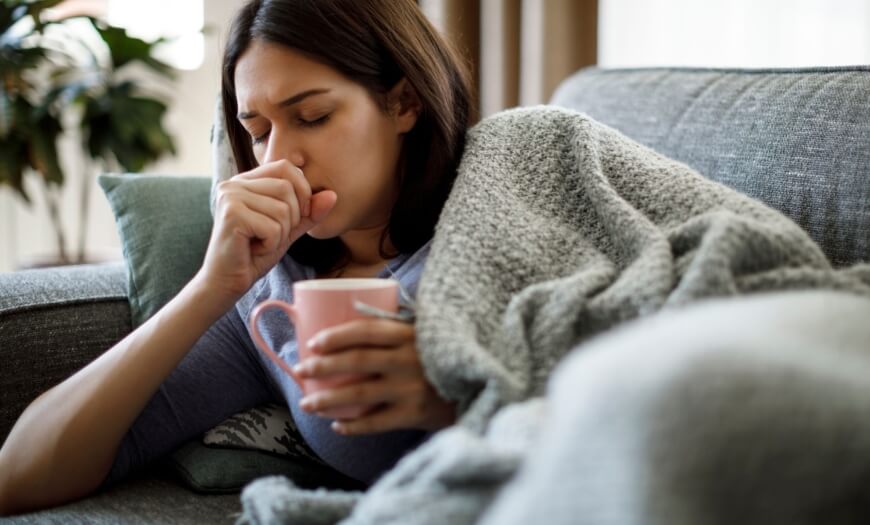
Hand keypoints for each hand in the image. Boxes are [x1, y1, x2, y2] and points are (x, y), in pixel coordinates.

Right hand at [198, 160, 336, 299]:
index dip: (302, 191)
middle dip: (291, 219)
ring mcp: (231, 196)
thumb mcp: (288, 229)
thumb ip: (309, 213)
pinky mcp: (231, 214)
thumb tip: (333, 195)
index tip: (297, 216)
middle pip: (287, 188)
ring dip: (280, 235)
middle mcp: (235, 183)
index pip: (286, 168)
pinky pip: (272, 227)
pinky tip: (254, 249)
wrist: (226, 282)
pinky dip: (271, 244)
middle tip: (270, 236)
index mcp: (247, 181)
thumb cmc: (254, 254)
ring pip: (282, 209)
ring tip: (260, 243)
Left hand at [292, 318, 455, 434]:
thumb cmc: (444, 356)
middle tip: (300, 370)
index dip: (336, 336)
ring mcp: (411, 388)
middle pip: (356, 361)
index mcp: (409, 334)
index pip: (366, 331)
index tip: (313, 343)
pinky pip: (377, 422)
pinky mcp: (416, 414)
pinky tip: (337, 426)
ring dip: (329, 400)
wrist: (480, 385)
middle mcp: (409, 360)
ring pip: (361, 394)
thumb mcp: (425, 334)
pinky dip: (355, 426)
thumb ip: (396, 328)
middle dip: (323, 366)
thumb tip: (352, 318)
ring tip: (308, 403)